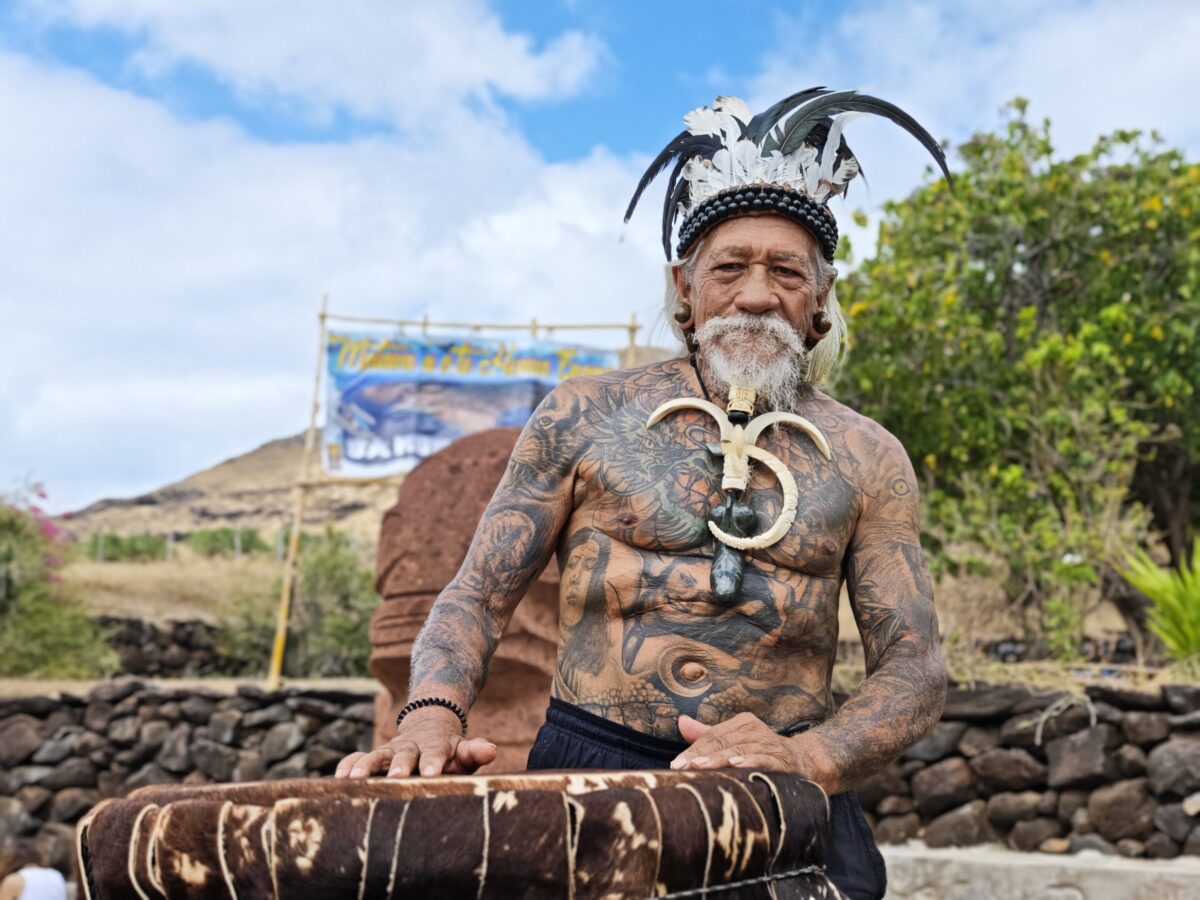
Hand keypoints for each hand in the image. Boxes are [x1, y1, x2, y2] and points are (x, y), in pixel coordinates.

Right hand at [334, 706, 496, 778]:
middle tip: (396, 777)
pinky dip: (348, 765)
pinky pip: (357, 758)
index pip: (435, 752)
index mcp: (434, 745)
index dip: (433, 762)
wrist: (428, 728)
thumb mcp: (463, 750)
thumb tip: (491, 750)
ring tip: (353, 780)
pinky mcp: (373, 757)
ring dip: (365, 766)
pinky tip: (338, 778)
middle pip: (403, 754)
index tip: (431, 774)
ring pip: (376, 756)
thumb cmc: (449, 751)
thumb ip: (475, 751)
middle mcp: (409, 747)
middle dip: (398, 766)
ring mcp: (389, 751)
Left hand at [670, 713, 836, 792]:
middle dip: (700, 755)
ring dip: (720, 759)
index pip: (712, 736)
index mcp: (741, 724)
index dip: (693, 749)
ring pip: (739, 750)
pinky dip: (750, 761)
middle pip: (722, 742)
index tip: (675, 764)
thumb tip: (681, 721)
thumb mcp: (734, 741)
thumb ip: (708, 734)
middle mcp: (754, 730)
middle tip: (682, 766)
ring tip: (701, 766)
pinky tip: (737, 765)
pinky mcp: (782, 759)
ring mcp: (769, 743)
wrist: (804, 762)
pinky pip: (764, 759)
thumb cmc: (761, 752)